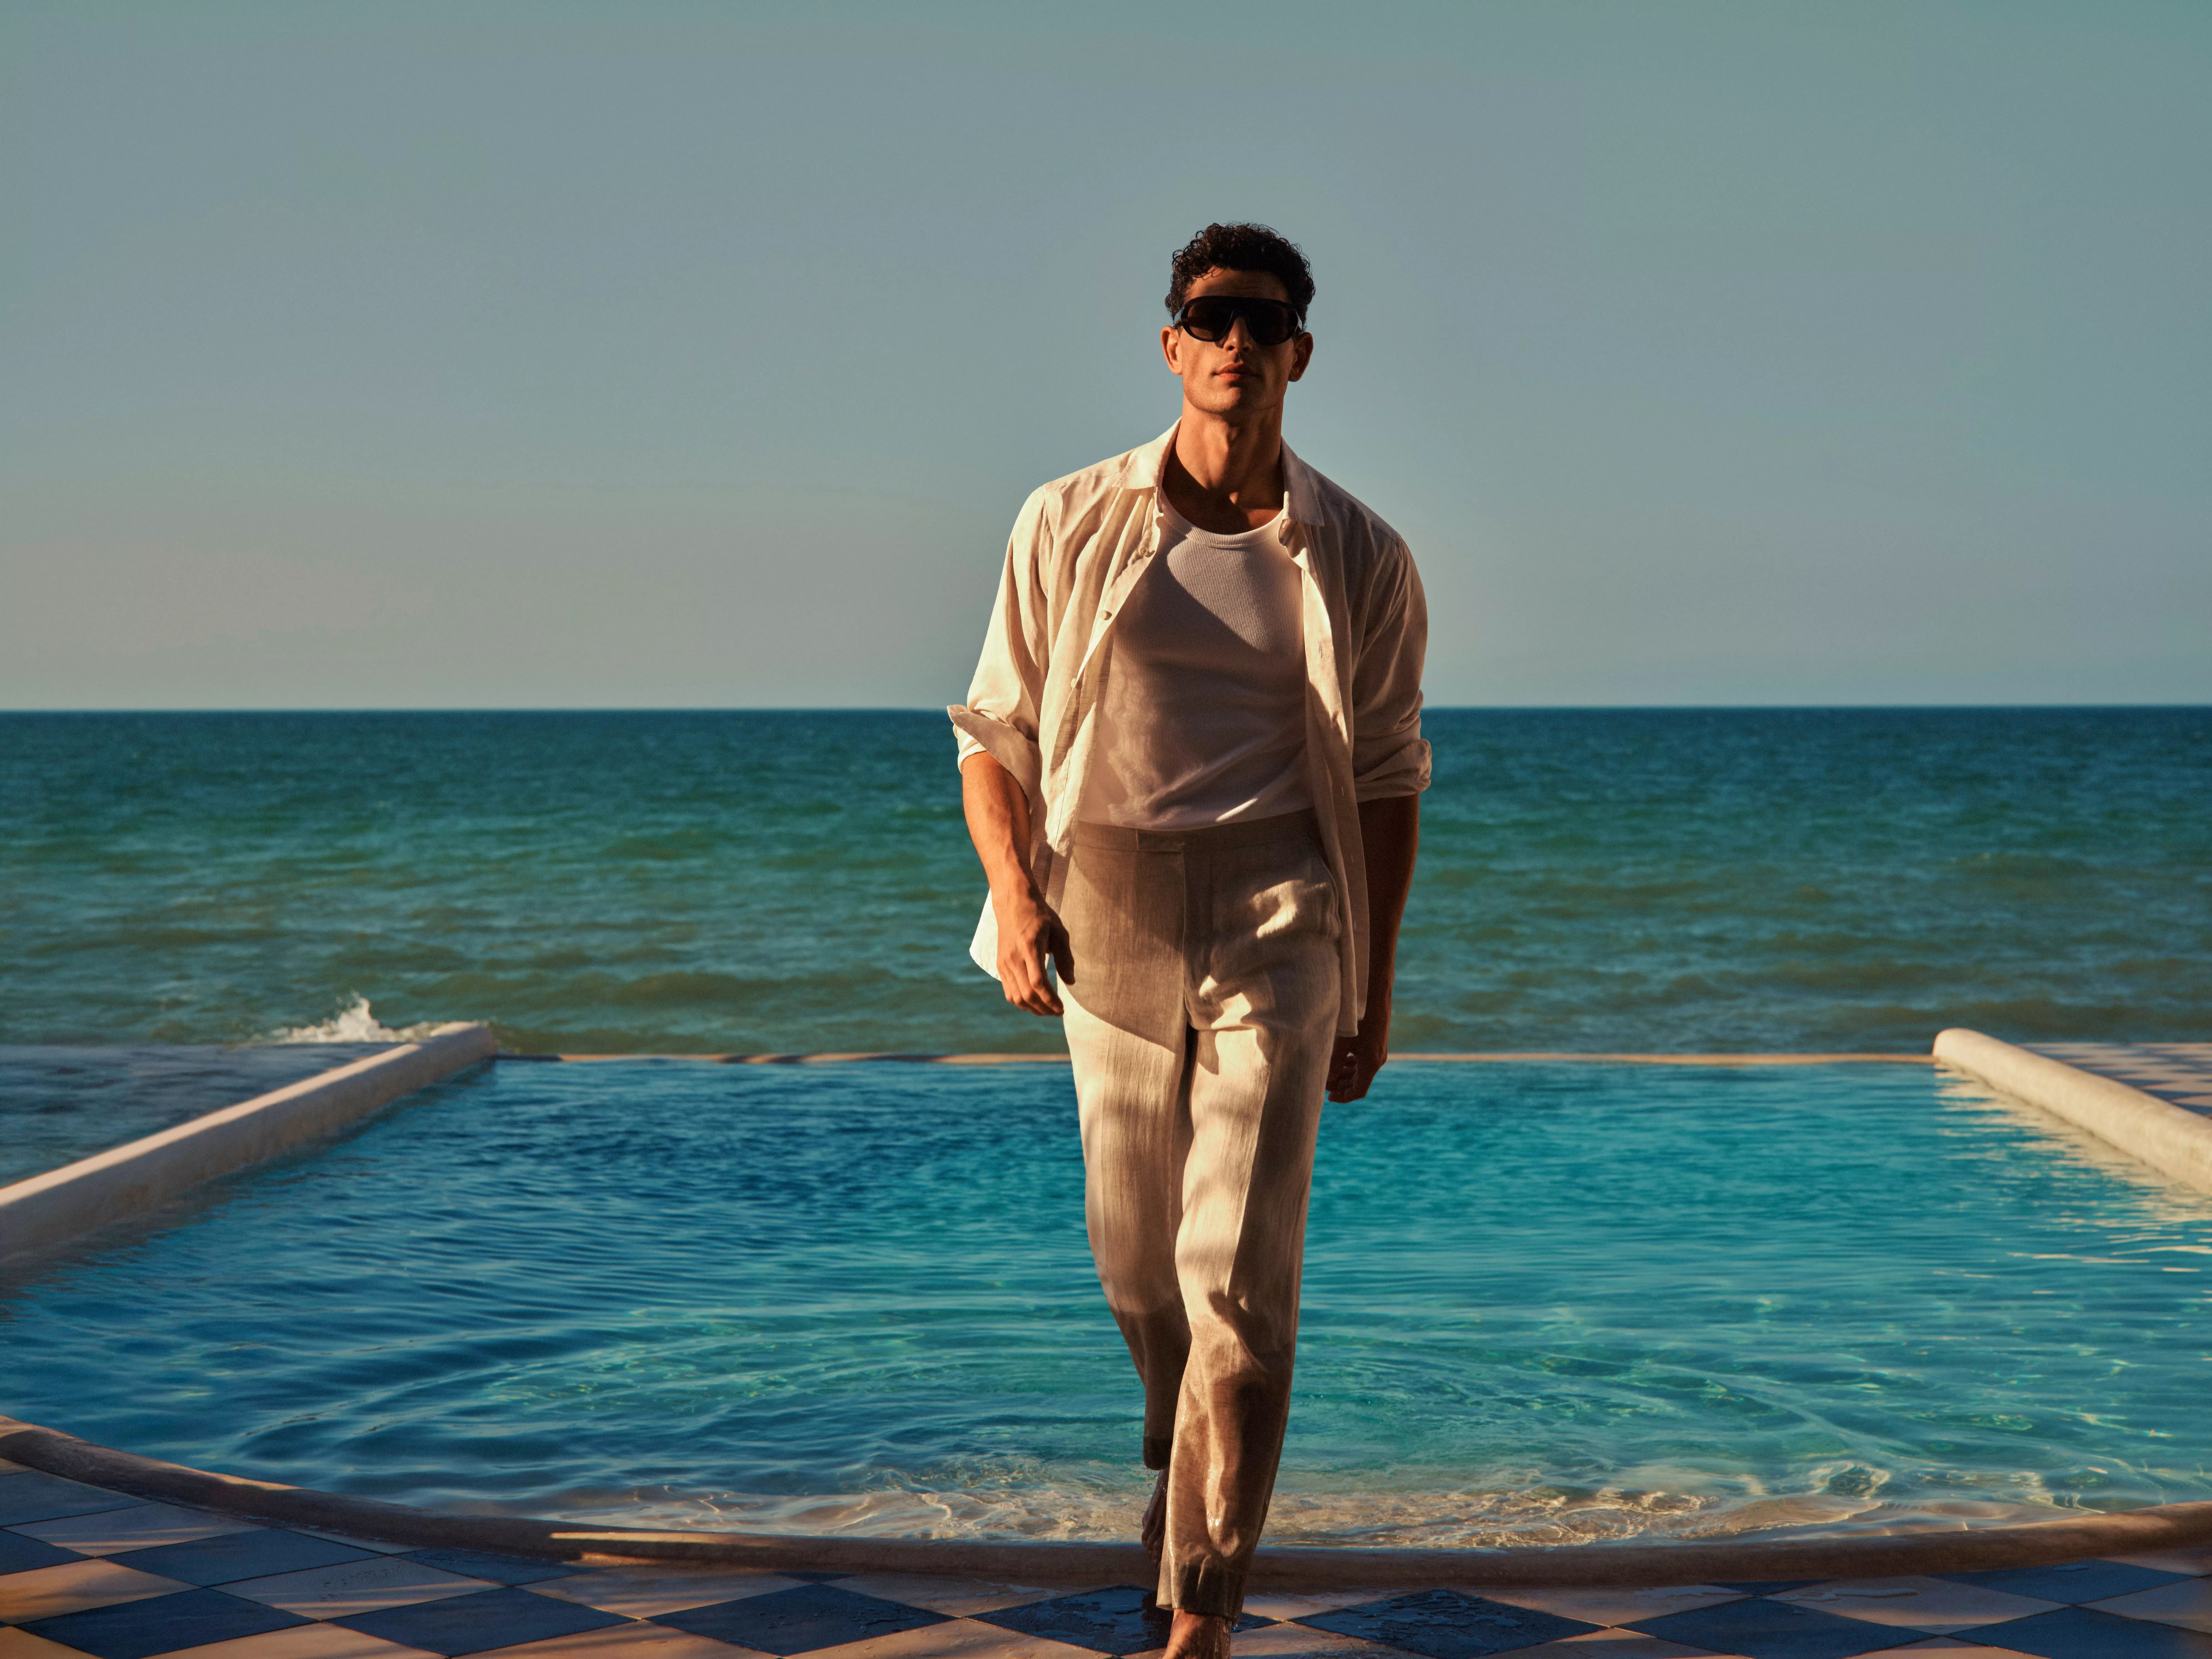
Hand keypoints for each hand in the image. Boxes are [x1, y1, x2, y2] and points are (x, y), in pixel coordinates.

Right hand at [993, 887, 1071, 1015]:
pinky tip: (1034, 1002)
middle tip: (1058, 1012)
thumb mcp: (1059, 931)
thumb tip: (1070, 982)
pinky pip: (1009, 992)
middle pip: (1027, 994)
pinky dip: (1021, 1002)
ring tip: (1048, 1010)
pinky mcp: (1000, 965)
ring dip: (1033, 1009)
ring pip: (1016, 997)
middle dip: (1044, 1008)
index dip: (1050, 1000)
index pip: (1037, 983)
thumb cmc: (1040, 916)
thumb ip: (1065, 958)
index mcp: (1030, 947)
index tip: (1062, 1008)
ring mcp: (1004, 963)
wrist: (1013, 903)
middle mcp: (1014, 958)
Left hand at [1326, 996, 1388, 1101]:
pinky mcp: (1376, 1047)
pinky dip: (1352, 1066)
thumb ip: (1335, 1063)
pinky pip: (1364, 1063)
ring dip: (1346, 1075)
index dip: (1343, 1097)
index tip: (1330, 1097)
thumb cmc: (1359, 1021)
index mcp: (1370, 1065)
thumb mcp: (1343, 1043)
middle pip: (1359, 1083)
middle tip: (1326, 1083)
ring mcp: (1378, 1055)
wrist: (1375, 1002)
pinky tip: (1341, 1060)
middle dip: (1342, 1086)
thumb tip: (1328, 1080)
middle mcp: (1377, 1062)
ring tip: (1331, 1073)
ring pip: (1361, 1073)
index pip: (1358, 1092)